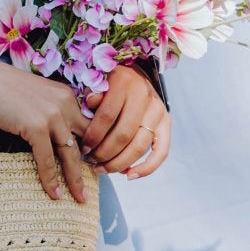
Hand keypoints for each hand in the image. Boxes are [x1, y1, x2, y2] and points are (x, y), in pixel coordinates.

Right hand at [0, 55, 91, 203]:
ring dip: (75, 179)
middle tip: (96, 183)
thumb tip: (56, 134)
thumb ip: (50, 110)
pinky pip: (47, 159)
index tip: (95, 163)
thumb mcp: (36, 96)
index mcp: (67, 95)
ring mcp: (52, 115)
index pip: (88, 124)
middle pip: (85, 140)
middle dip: (92, 164)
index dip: (93, 146)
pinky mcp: (37, 126)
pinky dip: (51, 179)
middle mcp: (64, 103)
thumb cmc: (2, 89)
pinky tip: (54, 194)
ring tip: (80, 197)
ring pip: (70, 153)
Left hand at [79, 62, 170, 178]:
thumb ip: (92, 95)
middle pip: (123, 135)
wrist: (135, 74)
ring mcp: (157, 111)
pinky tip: (129, 175)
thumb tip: (90, 104)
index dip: (93, 136)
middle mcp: (144, 96)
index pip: (107, 116)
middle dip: (104, 153)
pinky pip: (161, 152)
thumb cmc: (110, 83)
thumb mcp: (97, 83)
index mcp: (124, 83)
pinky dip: (147, 168)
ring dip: (119, 163)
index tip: (83, 148)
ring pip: (139, 146)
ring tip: (103, 169)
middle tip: (91, 162)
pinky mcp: (167, 123)